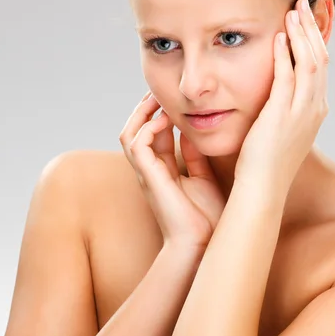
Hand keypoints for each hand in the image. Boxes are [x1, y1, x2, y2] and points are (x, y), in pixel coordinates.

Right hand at [119, 92, 226, 252]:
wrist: (202, 245)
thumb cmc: (205, 219)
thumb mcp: (204, 178)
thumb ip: (195, 156)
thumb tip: (192, 133)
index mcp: (162, 170)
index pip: (152, 133)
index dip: (157, 112)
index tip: (172, 97)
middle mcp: (149, 170)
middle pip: (134, 129)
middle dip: (145, 107)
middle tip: (160, 90)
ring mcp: (146, 174)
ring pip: (129, 133)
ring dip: (142, 113)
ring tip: (158, 99)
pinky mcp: (149, 178)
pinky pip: (136, 145)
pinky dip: (147, 128)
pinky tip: (165, 120)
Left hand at [234, 0, 329, 193]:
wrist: (263, 186)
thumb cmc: (265, 161)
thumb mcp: (281, 130)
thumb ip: (284, 108)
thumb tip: (277, 94)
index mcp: (314, 110)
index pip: (320, 66)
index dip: (316, 39)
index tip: (309, 18)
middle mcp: (314, 108)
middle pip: (321, 58)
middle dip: (314, 28)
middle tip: (306, 2)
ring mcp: (302, 111)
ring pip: (310, 62)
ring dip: (302, 34)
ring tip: (294, 10)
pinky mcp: (282, 113)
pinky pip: (288, 75)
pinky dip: (287, 53)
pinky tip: (280, 35)